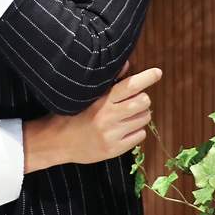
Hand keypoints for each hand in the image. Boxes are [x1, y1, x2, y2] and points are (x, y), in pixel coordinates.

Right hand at [23, 65, 161, 172]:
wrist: (57, 142)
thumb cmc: (73, 114)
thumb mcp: (87, 95)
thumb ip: (110, 81)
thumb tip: (128, 64)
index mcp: (101, 100)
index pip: (130, 85)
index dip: (147, 77)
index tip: (157, 72)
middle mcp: (108, 117)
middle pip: (143, 102)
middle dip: (142, 99)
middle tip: (132, 101)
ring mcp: (112, 135)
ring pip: (144, 119)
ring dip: (139, 115)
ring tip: (125, 117)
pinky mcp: (114, 150)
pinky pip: (139, 136)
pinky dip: (135, 131)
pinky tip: (122, 130)